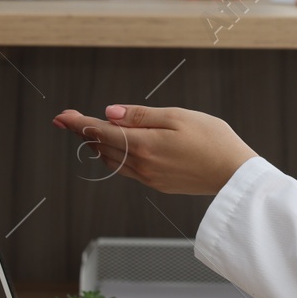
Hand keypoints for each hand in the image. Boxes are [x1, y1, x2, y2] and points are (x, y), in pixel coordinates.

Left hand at [50, 104, 256, 194]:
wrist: (234, 174)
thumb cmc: (213, 140)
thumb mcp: (178, 117)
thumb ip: (141, 116)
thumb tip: (110, 114)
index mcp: (143, 146)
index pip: (100, 132)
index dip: (79, 123)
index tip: (61, 116)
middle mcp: (141, 165)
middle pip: (101, 148)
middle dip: (83, 132)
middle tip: (67, 120)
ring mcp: (149, 177)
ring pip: (111, 161)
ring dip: (96, 146)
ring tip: (86, 132)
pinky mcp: (158, 183)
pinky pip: (126, 169)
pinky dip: (113, 156)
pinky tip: (114, 148)